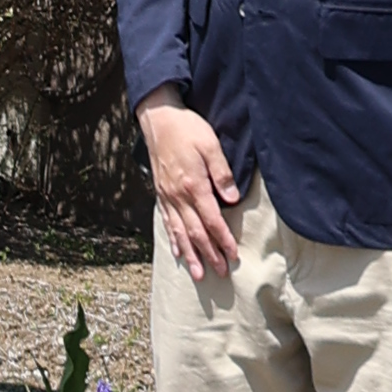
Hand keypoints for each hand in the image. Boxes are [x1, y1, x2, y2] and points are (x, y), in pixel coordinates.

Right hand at [139, 89, 243, 278]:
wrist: (158, 118)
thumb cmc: (187, 128)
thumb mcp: (210, 144)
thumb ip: (222, 173)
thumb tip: (233, 199)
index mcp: (193, 185)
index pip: (212, 220)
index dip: (223, 240)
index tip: (233, 255)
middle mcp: (178, 195)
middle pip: (195, 232)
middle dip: (209, 254)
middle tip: (220, 273)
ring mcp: (167, 195)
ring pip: (179, 231)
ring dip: (190, 254)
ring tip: (198, 273)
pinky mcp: (160, 192)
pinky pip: (166, 221)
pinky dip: (173, 239)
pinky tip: (177, 251)